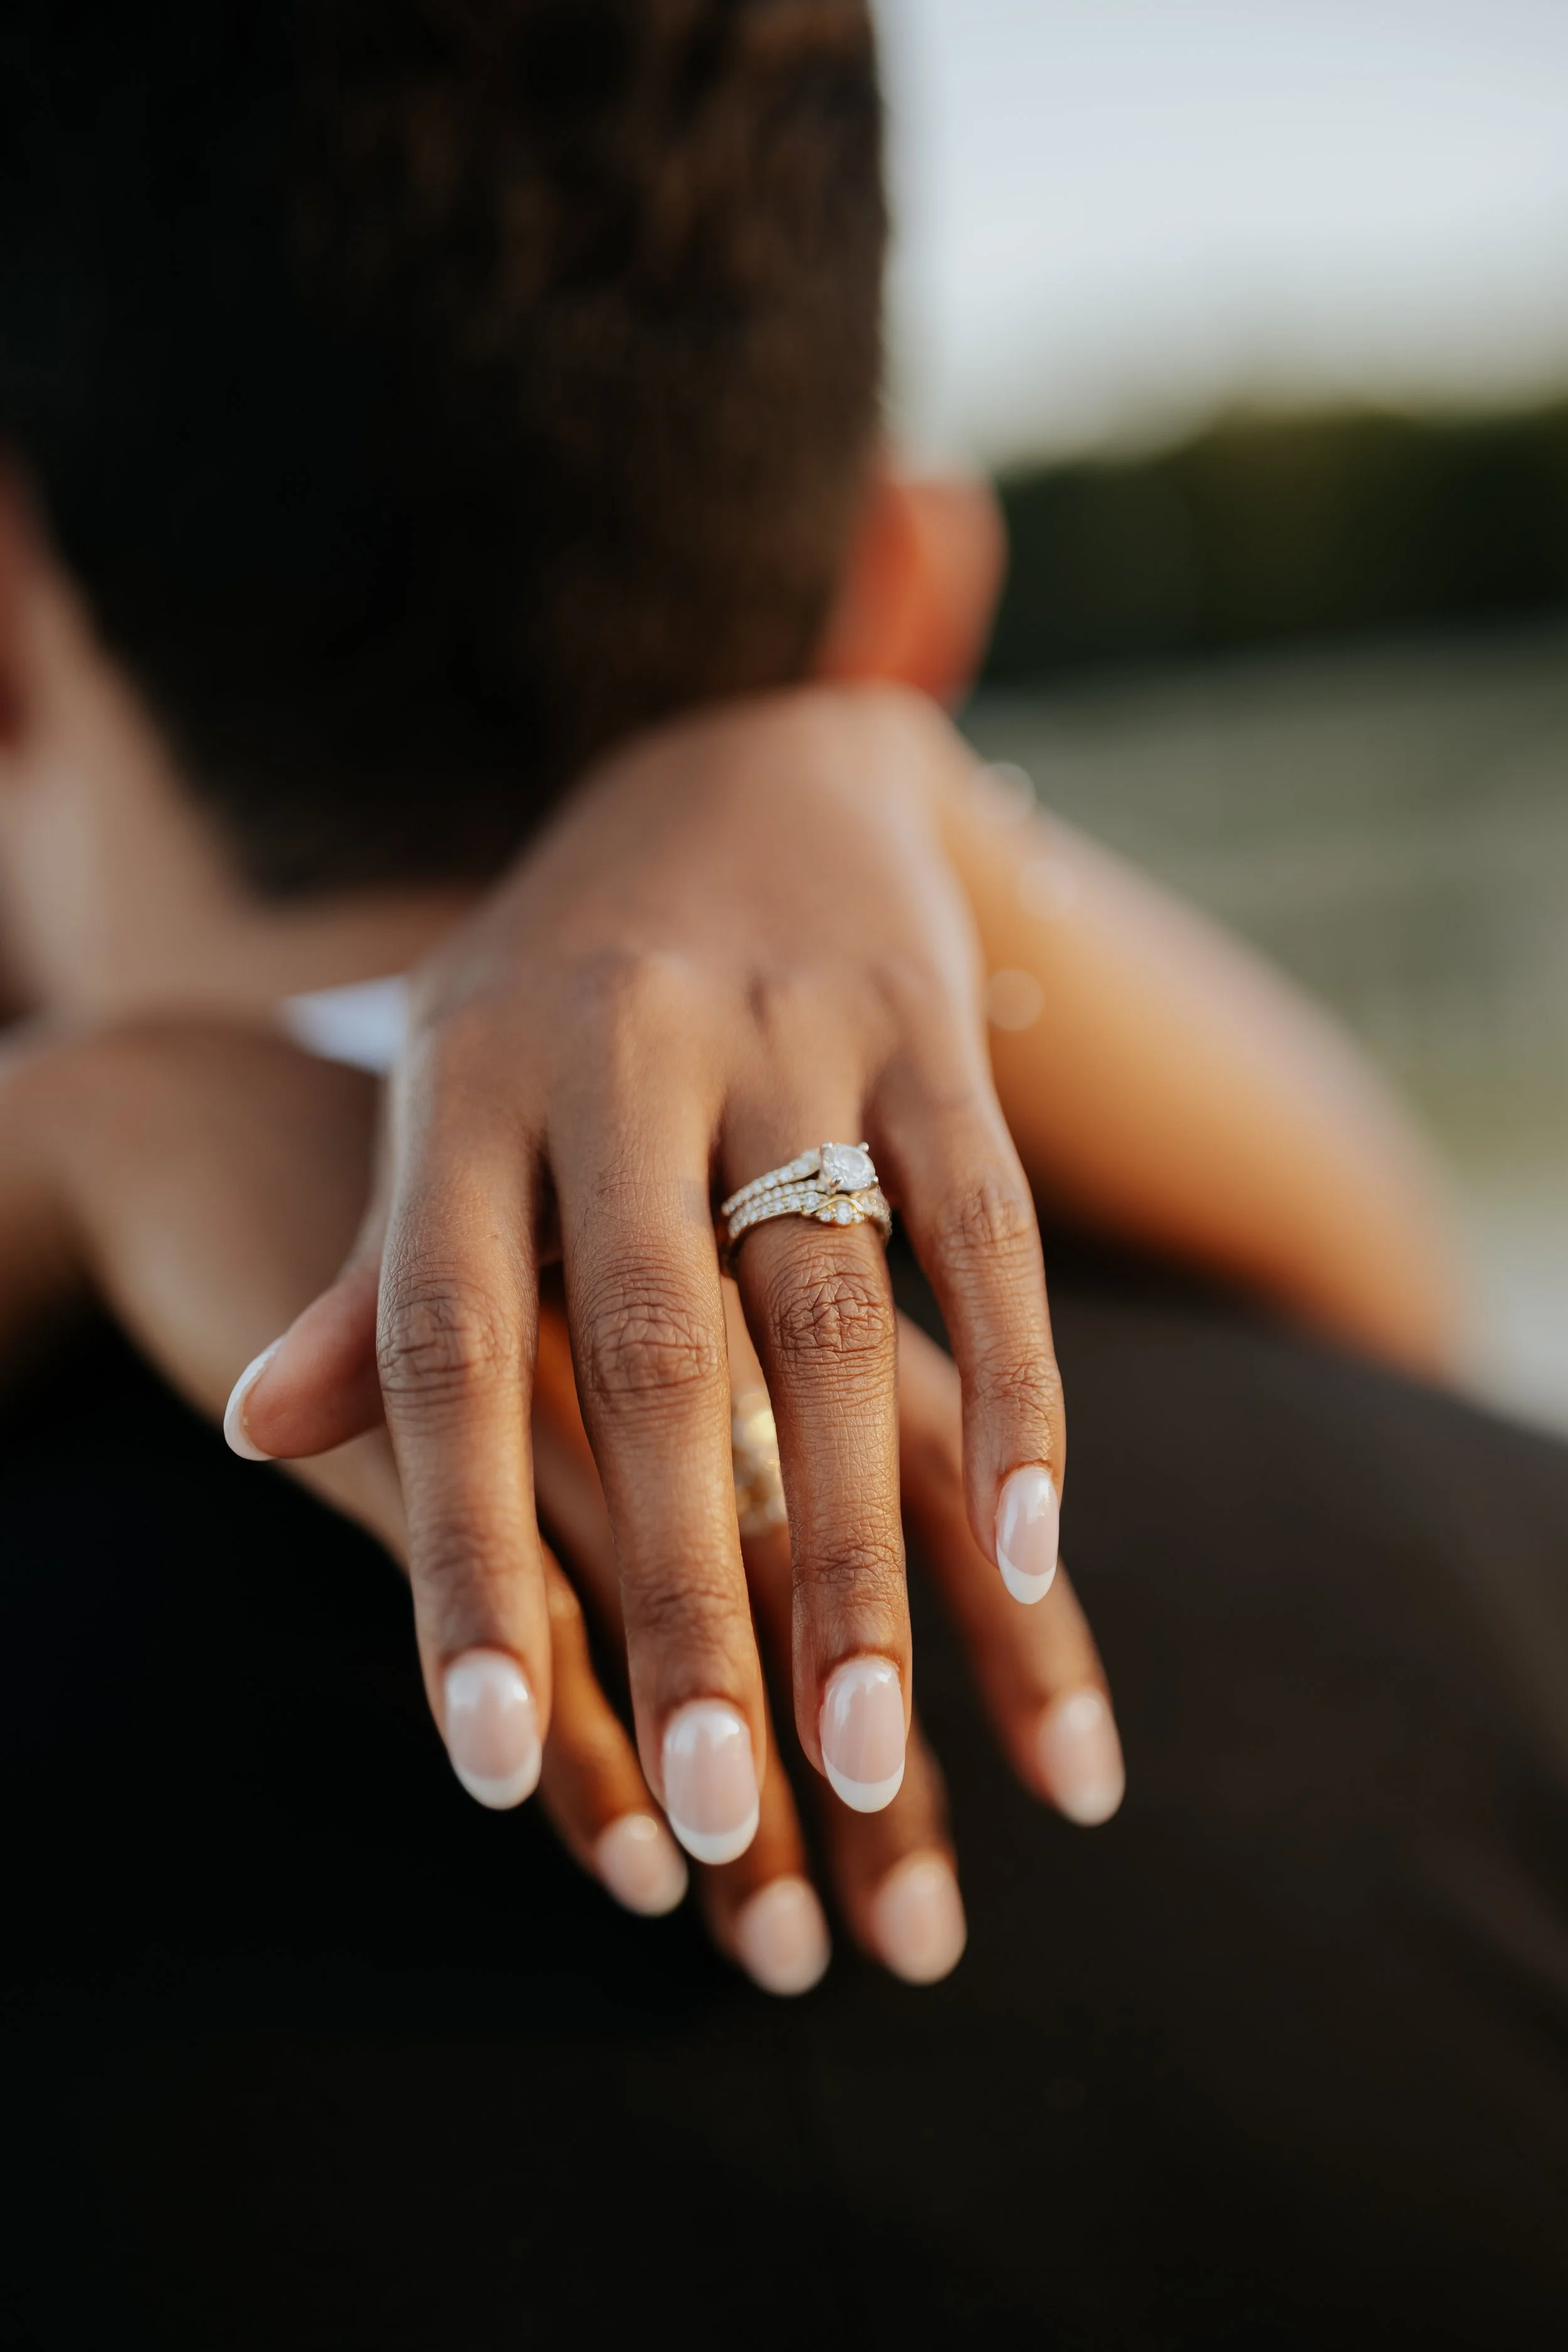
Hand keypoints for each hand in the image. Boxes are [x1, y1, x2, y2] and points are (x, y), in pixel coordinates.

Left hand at [0, 1020, 1121, 1993]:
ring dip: (861, 1543)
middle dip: (690, 1596)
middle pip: (655, 1358)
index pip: (443, 1348)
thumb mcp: (441, 1096)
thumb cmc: (564, 980)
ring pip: (833, 1316)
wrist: (747, 760)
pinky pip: (985, 1229)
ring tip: (877, 1753)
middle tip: (714, 1810)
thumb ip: (373, 1271)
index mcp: (466, 1085)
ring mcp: (790, 1032)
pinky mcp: (930, 1029)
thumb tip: (258, 1443)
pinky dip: (1021, 1392)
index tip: (482, 1764)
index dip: (463, 1554)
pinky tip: (1037, 1555)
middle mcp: (620, 1052)